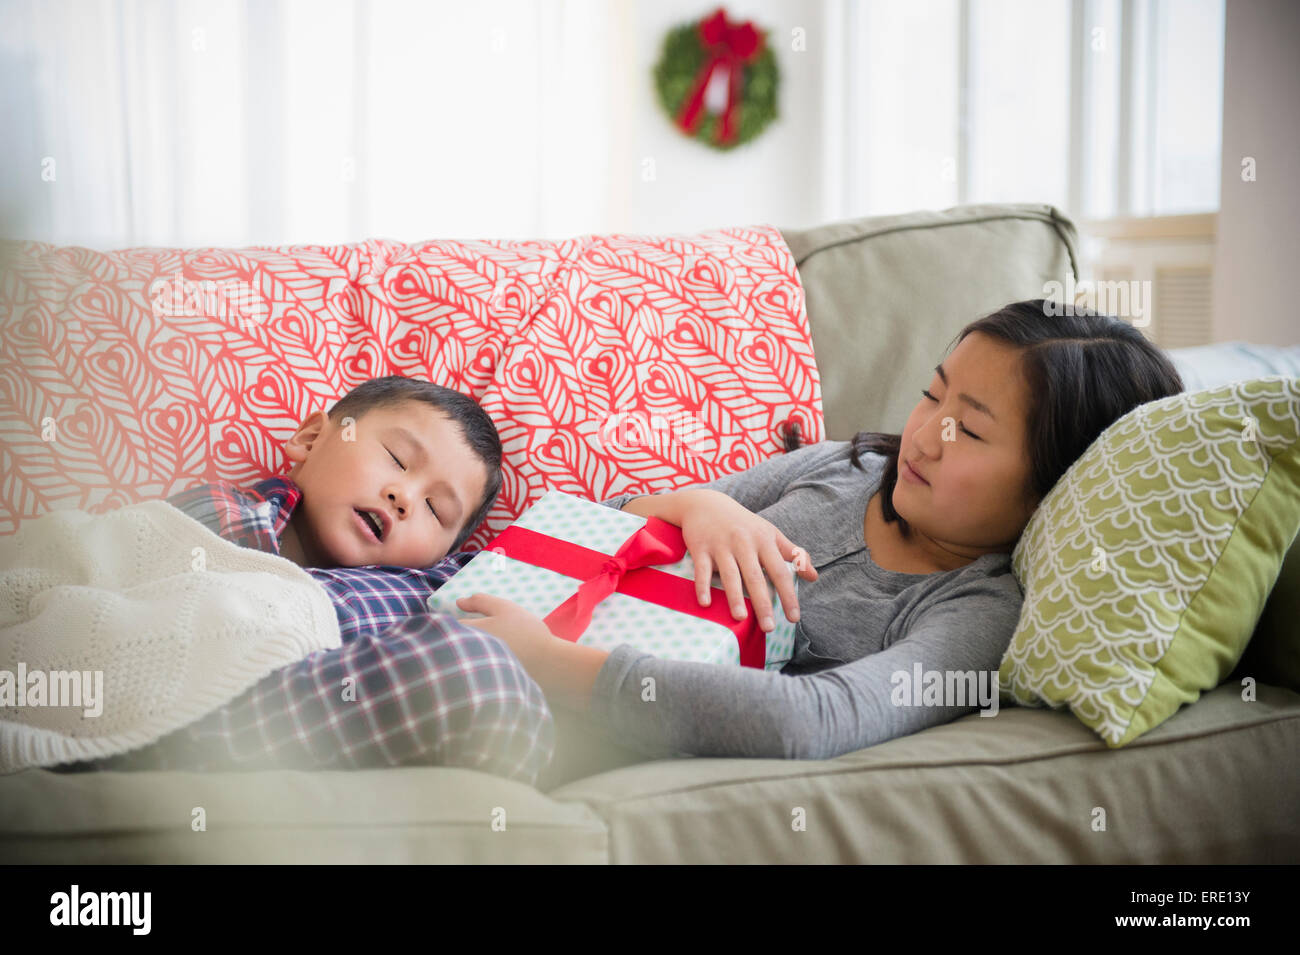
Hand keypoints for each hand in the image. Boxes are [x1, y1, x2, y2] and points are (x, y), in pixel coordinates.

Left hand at [455, 593, 559, 672]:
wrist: (547, 662)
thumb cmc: (525, 631)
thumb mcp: (504, 607)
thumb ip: (479, 602)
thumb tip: (459, 602)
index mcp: (470, 633)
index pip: (447, 626)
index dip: (452, 620)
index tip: (464, 618)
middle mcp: (468, 652)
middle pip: (453, 642)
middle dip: (458, 636)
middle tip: (476, 632)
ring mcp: (475, 668)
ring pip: (462, 655)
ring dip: (467, 649)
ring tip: (488, 644)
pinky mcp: (485, 680)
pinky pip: (472, 668)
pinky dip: (476, 663)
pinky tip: (493, 659)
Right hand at [675, 489, 818, 632]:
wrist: (706, 504)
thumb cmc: (743, 523)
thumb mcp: (770, 533)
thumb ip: (793, 554)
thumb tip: (814, 577)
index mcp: (764, 540)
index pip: (780, 572)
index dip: (788, 595)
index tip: (794, 618)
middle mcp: (743, 543)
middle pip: (755, 577)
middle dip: (763, 603)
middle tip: (769, 628)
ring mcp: (721, 546)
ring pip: (730, 575)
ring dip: (734, 597)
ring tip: (741, 618)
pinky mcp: (700, 548)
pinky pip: (702, 570)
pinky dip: (702, 586)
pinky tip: (705, 603)